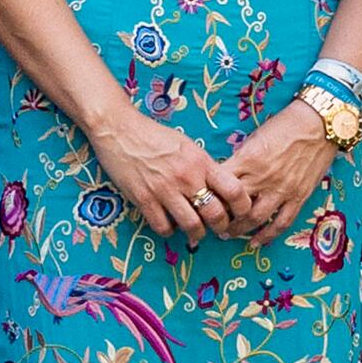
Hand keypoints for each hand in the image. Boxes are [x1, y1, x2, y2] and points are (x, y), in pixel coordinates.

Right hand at [90, 105, 242, 249]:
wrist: (119, 129)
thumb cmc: (154, 135)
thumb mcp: (187, 145)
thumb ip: (203, 166)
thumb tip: (217, 189)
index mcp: (200, 161)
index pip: (234, 190)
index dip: (242, 207)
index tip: (239, 212)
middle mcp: (186, 177)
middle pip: (215, 214)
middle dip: (221, 226)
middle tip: (218, 228)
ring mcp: (164, 189)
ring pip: (192, 225)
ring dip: (197, 234)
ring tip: (196, 232)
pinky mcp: (144, 199)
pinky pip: (163, 227)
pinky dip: (169, 230)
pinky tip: (169, 224)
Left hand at [209, 104, 337, 244]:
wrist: (318, 124)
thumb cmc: (284, 125)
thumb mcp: (254, 138)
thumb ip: (240, 159)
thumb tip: (222, 177)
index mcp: (247, 159)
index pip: (220, 184)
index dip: (208, 195)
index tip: (200, 201)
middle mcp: (262, 177)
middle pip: (233, 205)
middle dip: (219, 217)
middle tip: (210, 221)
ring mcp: (282, 189)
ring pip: (254, 219)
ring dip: (238, 230)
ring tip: (227, 234)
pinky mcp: (298, 197)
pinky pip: (281, 223)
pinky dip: (267, 236)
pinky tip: (255, 242)